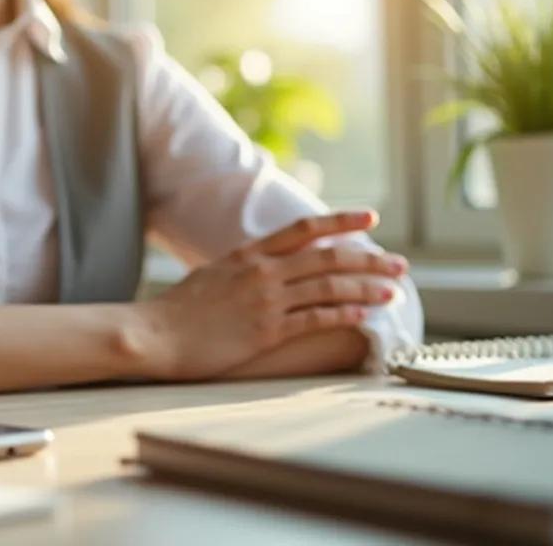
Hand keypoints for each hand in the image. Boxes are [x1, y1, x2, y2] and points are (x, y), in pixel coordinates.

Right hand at [139, 211, 406, 380]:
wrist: (153, 334)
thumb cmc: (178, 311)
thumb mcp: (212, 276)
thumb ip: (244, 270)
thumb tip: (267, 269)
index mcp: (249, 254)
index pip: (305, 228)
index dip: (341, 221)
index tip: (370, 218)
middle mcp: (262, 272)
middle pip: (328, 257)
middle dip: (369, 259)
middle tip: (399, 264)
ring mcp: (265, 301)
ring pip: (329, 287)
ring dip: (366, 288)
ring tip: (392, 292)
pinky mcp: (265, 331)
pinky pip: (313, 319)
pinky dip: (343, 315)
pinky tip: (363, 316)